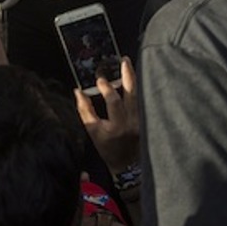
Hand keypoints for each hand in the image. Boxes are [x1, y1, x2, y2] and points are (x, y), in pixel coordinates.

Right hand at [74, 57, 138, 175]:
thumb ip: (84, 110)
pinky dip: (140, 89)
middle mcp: (133, 122)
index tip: (100, 79)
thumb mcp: (92, 131)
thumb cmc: (108, 148)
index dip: (105, 87)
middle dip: (128, 75)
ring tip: (128, 65)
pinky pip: (144, 100)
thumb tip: (78, 91)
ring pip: (140, 95)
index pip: (113, 100)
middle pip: (132, 93)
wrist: (127, 164)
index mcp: (118, 125)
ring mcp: (142, 121)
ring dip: (134, 79)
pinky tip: (136, 80)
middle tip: (124, 60)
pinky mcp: (148, 120)